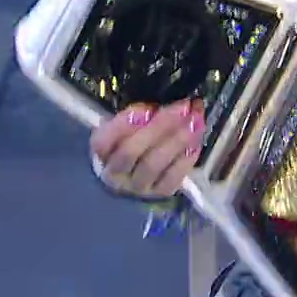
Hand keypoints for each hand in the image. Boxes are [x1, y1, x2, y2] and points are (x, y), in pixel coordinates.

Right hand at [89, 100, 204, 197]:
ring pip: (153, 164)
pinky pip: (172, 178)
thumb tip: (167, 103)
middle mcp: (115, 173)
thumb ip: (138, 116)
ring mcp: (137, 186)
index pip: (104, 140)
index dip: (124, 124)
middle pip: (132, 151)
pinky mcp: (158, 193)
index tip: (149, 107)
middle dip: (159, 126)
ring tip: (195, 120)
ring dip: (177, 140)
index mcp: (101, 152)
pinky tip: (196, 141)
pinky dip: (185, 159)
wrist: (133, 176)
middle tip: (182, 107)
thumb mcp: (125, 126)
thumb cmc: (129, 141)